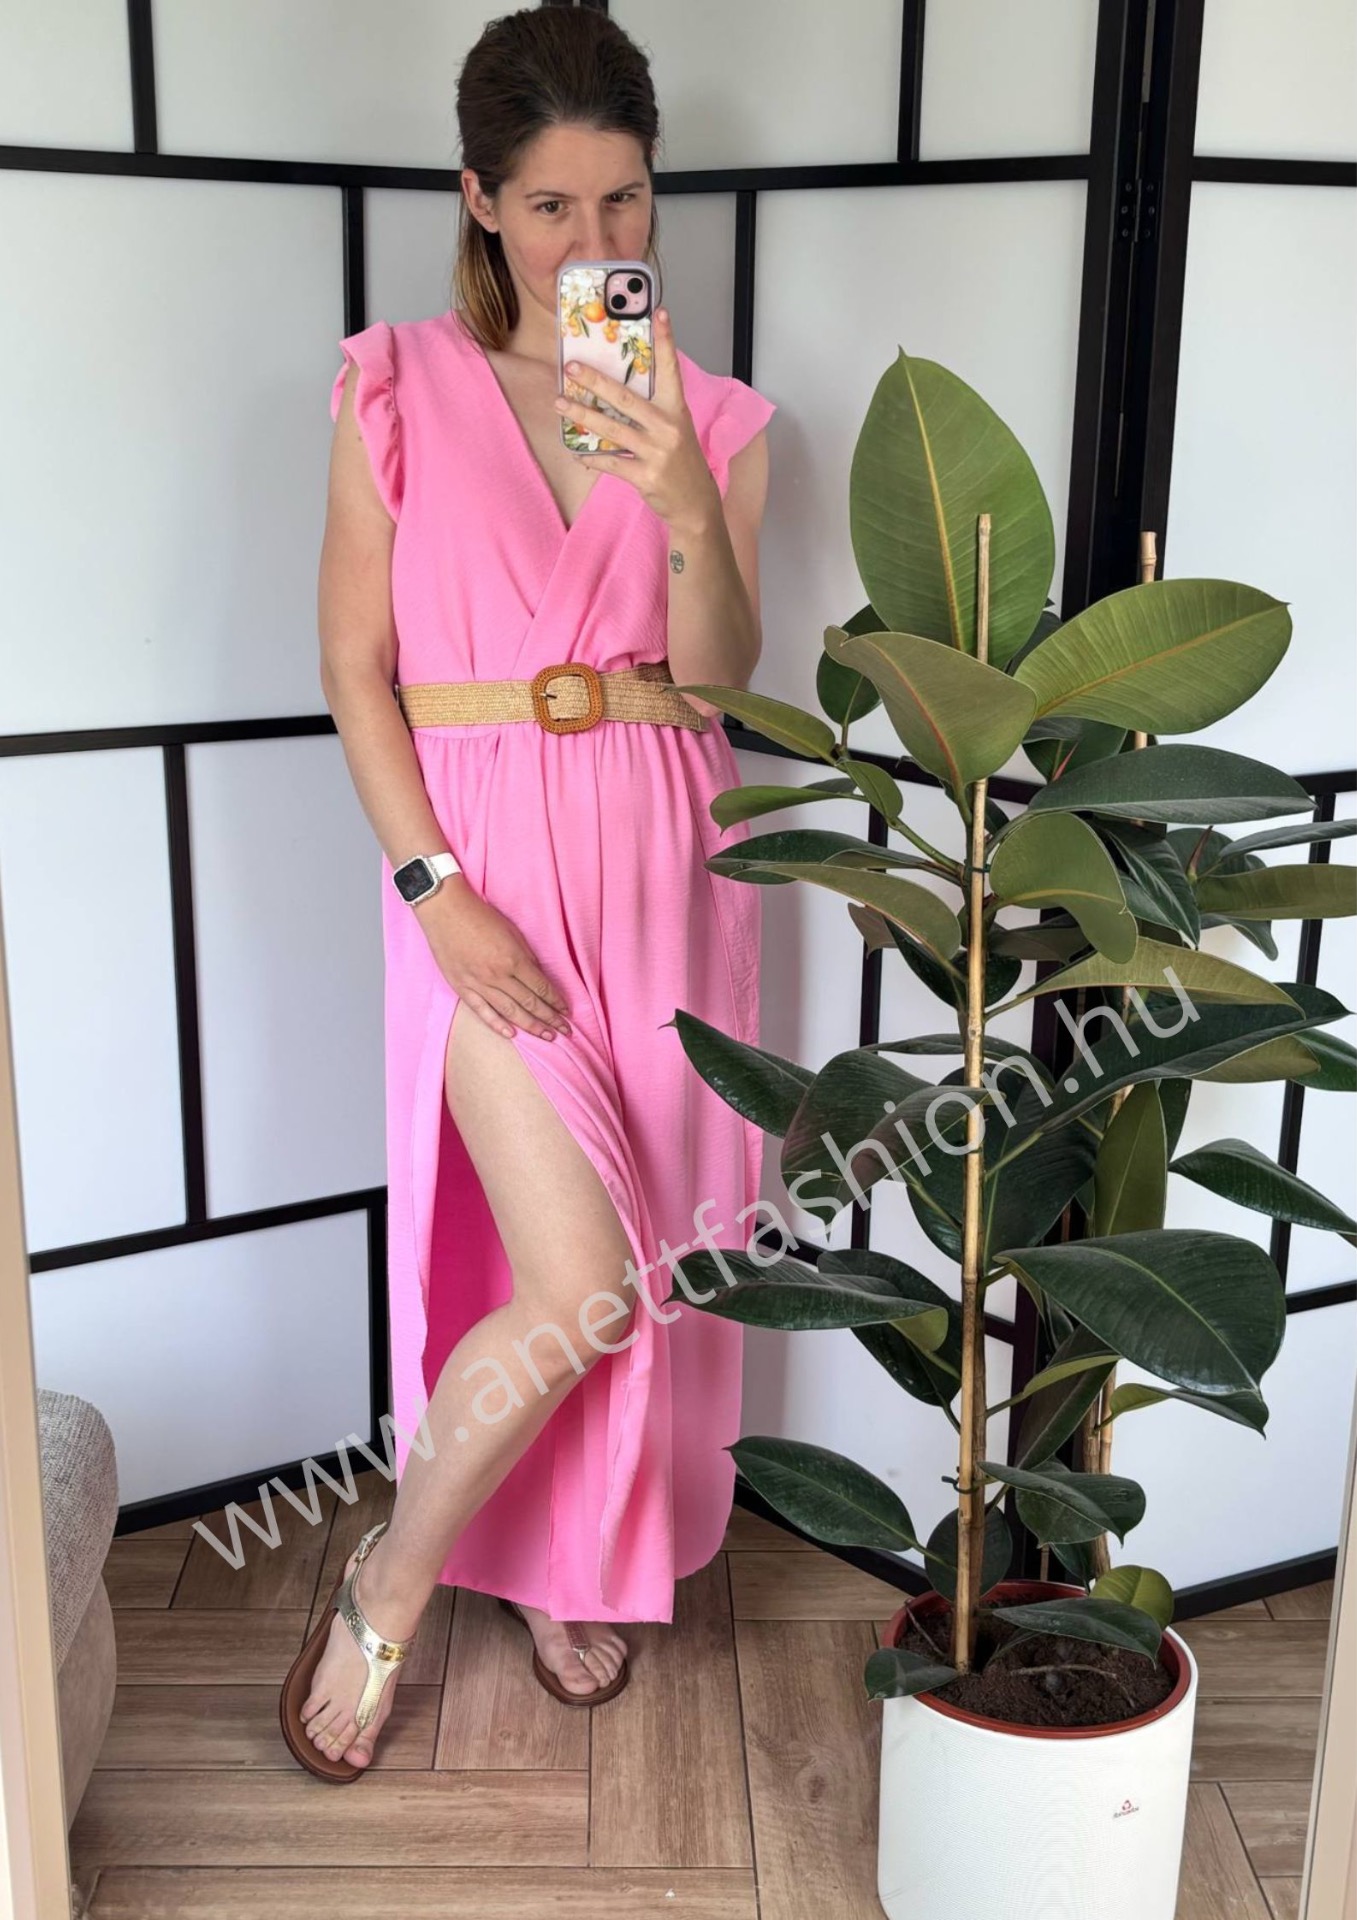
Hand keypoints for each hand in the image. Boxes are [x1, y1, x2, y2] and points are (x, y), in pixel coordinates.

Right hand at [415, 883, 571, 1040]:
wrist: (445, 911)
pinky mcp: (462, 987)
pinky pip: (482, 1011)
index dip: (556, 1001)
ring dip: (531, 1026)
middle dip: (550, 1019)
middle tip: (565, 1031)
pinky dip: (497, 1024)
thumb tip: (538, 977)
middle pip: (530, 1003)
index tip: (566, 1011)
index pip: (541, 988)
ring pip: (509, 1012)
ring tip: (547, 1037)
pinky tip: (512, 1035)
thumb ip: (526, 957)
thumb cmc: (480, 916)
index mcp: (514, 960)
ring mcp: (478, 984)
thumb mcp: (512, 932)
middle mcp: (498, 976)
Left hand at [554, 308, 720, 532]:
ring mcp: (656, 452)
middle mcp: (668, 427)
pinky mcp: (645, 476)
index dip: (666, 341)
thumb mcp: (676, 428)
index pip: (671, 370)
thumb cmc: (681, 461)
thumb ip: (654, 408)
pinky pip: (611, 462)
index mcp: (677, 410)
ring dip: (582, 416)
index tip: (659, 313)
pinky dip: (591, 458)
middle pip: (626, 398)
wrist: (695, 504)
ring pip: (612, 429)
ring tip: (560, 404)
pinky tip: (576, 453)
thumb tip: (618, 387)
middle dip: (596, 381)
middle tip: (572, 367)